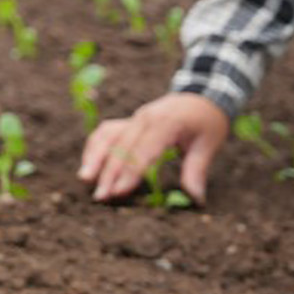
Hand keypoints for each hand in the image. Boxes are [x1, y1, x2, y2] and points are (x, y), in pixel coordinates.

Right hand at [79, 93, 227, 204]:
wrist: (201, 95)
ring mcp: (134, 118)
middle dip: (109, 172)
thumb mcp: (208, 144)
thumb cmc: (206, 121)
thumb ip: (197, 170)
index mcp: (166, 122)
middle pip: (121, 146)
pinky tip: (89, 164)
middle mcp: (145, 118)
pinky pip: (107, 132)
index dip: (130, 172)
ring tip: (85, 179)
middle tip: (100, 196)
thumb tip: (196, 198)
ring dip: (94, 157)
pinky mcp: (129, 121)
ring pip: (108, 136)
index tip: (118, 192)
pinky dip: (95, 147)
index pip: (143, 150)